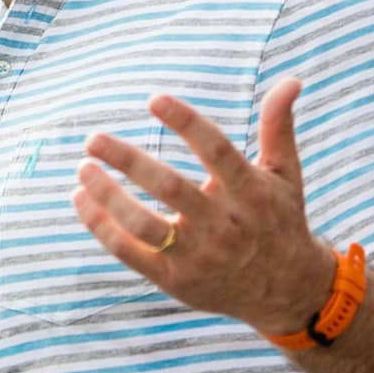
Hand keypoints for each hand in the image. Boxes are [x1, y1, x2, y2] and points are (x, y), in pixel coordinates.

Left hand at [73, 79, 336, 335]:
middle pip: (170, 187)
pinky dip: (100, 226)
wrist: (284, 292)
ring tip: (84, 168)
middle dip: (128, 160)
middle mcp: (223, 225)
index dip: (185, 121)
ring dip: (107, 196)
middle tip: (93, 138)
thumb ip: (278, 126)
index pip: (216, 149)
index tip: (154, 98)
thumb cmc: (278, 220)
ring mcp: (198, 255)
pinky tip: (81, 198)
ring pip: (143, 225)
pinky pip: (129, 252)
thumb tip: (292, 80)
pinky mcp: (175, 280)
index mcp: (249, 192)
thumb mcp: (285, 175)